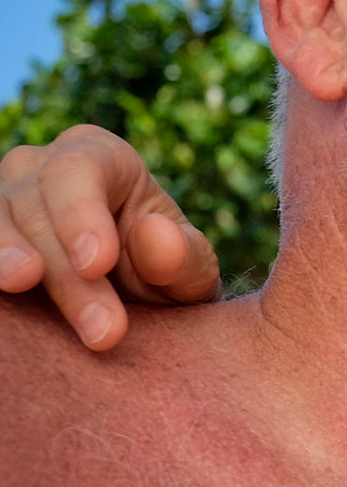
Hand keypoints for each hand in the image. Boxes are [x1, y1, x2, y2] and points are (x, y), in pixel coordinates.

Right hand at [0, 125, 221, 349]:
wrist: (133, 298)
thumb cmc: (162, 270)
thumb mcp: (188, 268)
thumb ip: (183, 255)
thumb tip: (156, 235)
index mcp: (100, 157)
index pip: (78, 170)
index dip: (81, 214)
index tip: (97, 264)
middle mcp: (38, 168)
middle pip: (37, 209)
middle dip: (66, 274)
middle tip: (102, 330)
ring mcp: (1, 200)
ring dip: (8, 261)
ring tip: (21, 285)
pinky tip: (6, 305)